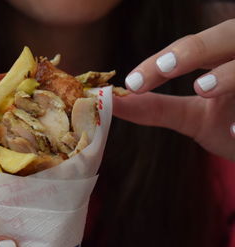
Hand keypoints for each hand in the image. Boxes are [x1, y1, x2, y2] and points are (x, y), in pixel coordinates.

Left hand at [114, 19, 234, 160]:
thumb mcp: (193, 117)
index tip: (132, 83)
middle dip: (196, 49)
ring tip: (203, 89)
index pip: (191, 49)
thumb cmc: (231, 124)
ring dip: (231, 73)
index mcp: (224, 57)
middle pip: (228, 35)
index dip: (162, 61)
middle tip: (164, 69)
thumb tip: (110, 101)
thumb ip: (156, 108)